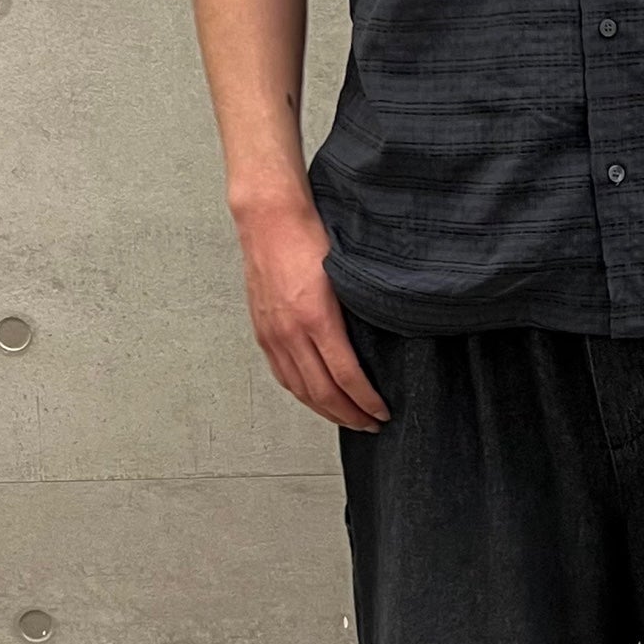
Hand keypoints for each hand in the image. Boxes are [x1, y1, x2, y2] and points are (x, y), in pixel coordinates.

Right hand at [234, 201, 391, 431]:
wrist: (269, 218)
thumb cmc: (309, 235)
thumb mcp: (344, 273)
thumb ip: (356, 308)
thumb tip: (378, 337)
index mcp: (316, 317)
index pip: (345, 376)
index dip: (365, 400)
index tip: (382, 412)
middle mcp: (290, 332)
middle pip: (321, 391)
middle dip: (349, 414)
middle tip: (371, 424)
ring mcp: (272, 334)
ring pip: (299, 388)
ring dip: (325, 410)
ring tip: (347, 418)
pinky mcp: (262, 331)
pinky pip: (282, 373)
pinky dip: (301, 393)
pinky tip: (314, 397)